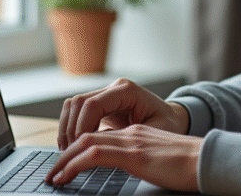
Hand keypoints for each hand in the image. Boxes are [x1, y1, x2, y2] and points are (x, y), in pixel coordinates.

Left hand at [46, 125, 201, 191]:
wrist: (208, 160)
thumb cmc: (190, 165)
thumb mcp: (160, 160)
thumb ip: (143, 160)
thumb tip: (132, 171)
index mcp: (137, 134)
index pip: (99, 136)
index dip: (78, 150)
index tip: (66, 166)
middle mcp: (131, 133)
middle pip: (87, 137)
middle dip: (65, 155)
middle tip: (53, 173)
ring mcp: (132, 141)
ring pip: (86, 144)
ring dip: (64, 161)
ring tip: (54, 177)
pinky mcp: (134, 154)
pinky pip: (95, 155)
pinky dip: (74, 165)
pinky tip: (66, 177)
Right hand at [56, 78, 190, 149]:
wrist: (173, 118)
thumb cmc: (167, 125)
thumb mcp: (152, 133)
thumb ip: (126, 137)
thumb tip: (99, 147)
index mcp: (127, 91)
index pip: (93, 104)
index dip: (82, 127)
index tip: (80, 147)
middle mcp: (114, 88)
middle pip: (78, 102)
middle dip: (71, 129)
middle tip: (71, 153)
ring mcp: (106, 94)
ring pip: (73, 105)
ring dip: (67, 128)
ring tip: (69, 150)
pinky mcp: (101, 104)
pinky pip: (77, 111)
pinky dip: (70, 127)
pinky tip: (73, 145)